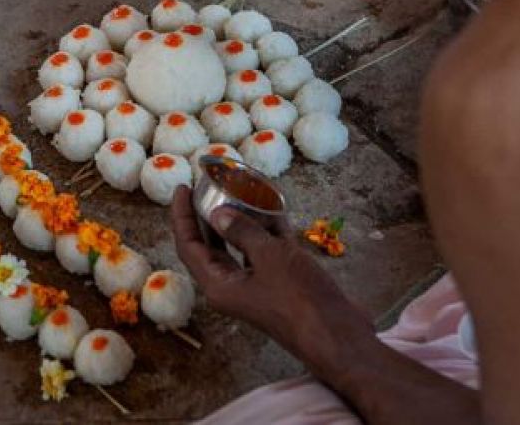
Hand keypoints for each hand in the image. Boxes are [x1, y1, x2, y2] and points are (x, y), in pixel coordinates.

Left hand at [170, 186, 373, 374]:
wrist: (338, 333)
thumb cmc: (299, 297)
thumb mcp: (269, 257)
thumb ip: (242, 232)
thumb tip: (218, 215)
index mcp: (218, 285)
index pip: (188, 246)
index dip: (182, 216)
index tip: (182, 188)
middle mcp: (231, 285)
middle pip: (210, 245)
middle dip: (209, 215)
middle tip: (209, 187)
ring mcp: (256, 285)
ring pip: (240, 246)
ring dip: (241, 220)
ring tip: (241, 191)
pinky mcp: (278, 283)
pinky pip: (265, 251)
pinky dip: (267, 231)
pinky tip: (273, 207)